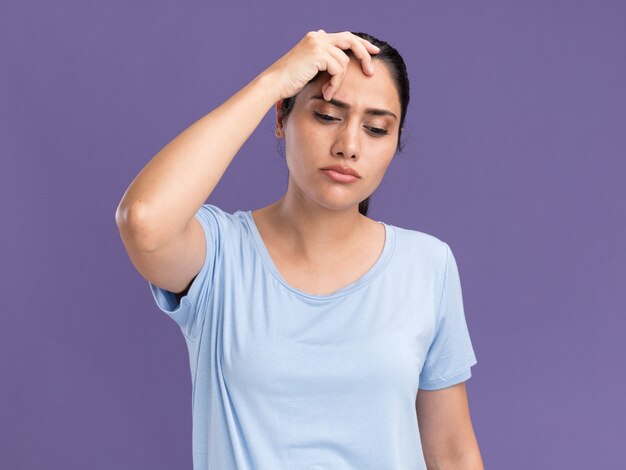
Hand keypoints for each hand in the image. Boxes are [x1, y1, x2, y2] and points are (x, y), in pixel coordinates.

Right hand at [263, 29, 379, 101]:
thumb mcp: (309, 68)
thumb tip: (335, 58)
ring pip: (344, 61)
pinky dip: (335, 84)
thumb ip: (323, 61)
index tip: (373, 52)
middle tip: (371, 71)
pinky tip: (326, 93)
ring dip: (340, 81)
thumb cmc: (290, 81)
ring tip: (330, 92)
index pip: (344, 36)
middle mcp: (317, 37)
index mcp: (316, 38)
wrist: (275, 84)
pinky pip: (338, 69)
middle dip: (364, 53)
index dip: (360, 43)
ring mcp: (318, 43)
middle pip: (350, 40)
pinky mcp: (318, 54)